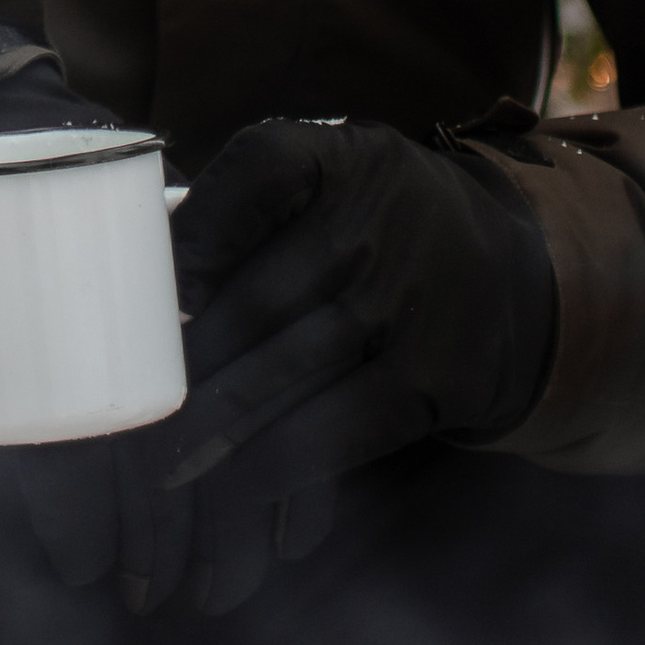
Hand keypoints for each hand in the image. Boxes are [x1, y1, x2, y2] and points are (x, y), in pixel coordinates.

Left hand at [113, 119, 559, 615]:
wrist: (520, 274)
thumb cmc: (374, 226)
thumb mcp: (330, 178)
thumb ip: (246, 207)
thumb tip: (129, 276)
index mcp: (340, 157)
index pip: (255, 173)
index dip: (192, 235)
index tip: (142, 293)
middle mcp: (379, 221)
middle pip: (255, 299)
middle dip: (183, 366)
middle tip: (124, 413)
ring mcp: (413, 300)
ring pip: (289, 373)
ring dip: (217, 428)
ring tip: (161, 468)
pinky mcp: (439, 376)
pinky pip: (343, 427)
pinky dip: (282, 465)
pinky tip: (236, 487)